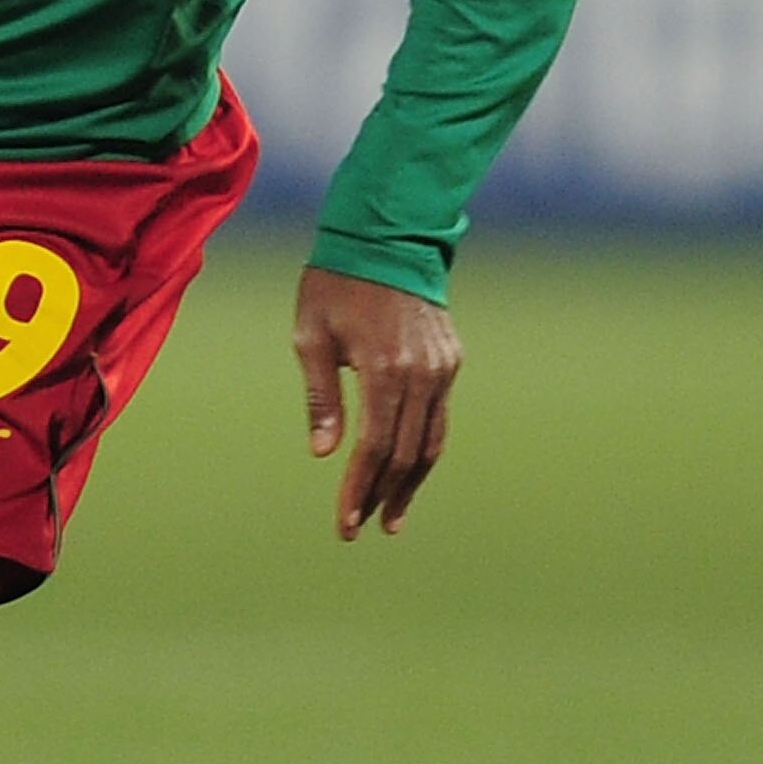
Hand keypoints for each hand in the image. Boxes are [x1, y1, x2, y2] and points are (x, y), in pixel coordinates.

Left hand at [292, 266, 460, 540]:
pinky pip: (440, 417)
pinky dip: (424, 449)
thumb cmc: (336, 284)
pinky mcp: (451, 360)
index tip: (345, 522)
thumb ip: (321, 397)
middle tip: (361, 527)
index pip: (374, 448)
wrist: (386, 236)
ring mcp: (442, 368)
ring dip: (410, 484)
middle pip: (406, 454)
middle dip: (383, 495)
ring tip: (391, 518)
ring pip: (431, 442)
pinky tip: (407, 471)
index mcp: (385, 369)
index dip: (359, 490)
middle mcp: (422, 374)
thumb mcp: (311, 336)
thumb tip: (323, 454)